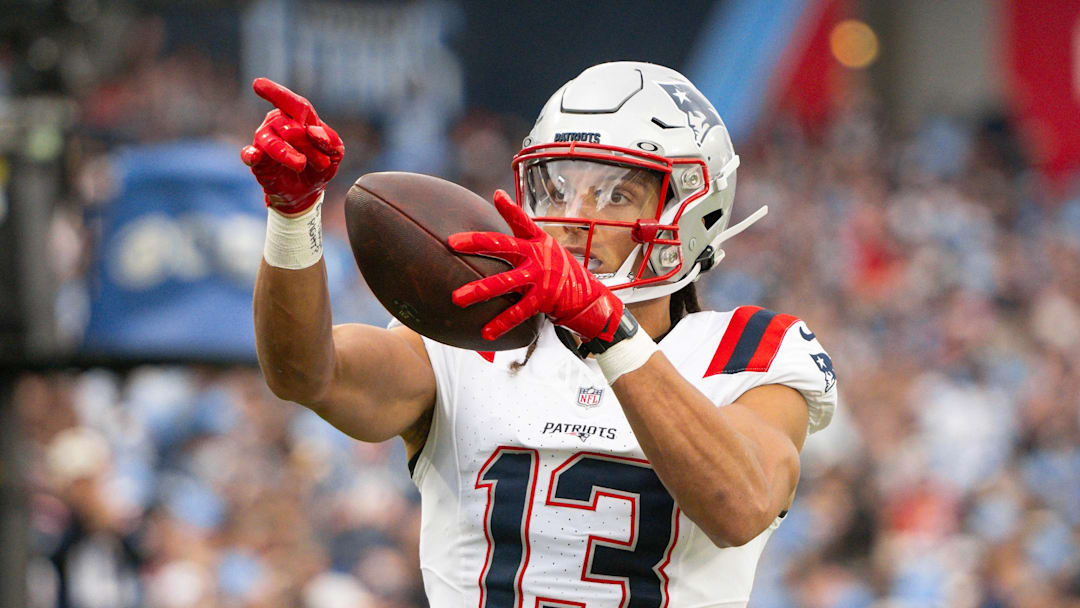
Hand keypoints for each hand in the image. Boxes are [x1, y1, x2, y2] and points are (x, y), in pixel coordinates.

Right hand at [241, 78, 343, 214]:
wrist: (308, 191)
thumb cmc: (319, 166)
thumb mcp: (334, 155)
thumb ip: (330, 142)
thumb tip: (314, 132)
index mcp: (299, 118)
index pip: (292, 104)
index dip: (276, 93)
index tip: (257, 84)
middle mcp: (278, 125)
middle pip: (287, 125)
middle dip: (305, 143)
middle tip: (321, 162)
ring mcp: (266, 141)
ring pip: (270, 140)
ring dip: (286, 152)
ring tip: (300, 164)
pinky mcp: (257, 160)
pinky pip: (249, 154)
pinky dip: (251, 154)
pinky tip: (254, 156)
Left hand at [449, 190, 623, 341]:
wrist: (588, 297)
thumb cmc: (559, 269)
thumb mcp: (544, 247)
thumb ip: (521, 231)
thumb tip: (498, 198)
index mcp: (537, 241)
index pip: (522, 221)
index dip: (510, 208)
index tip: (497, 196)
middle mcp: (538, 255)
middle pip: (504, 246)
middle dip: (477, 243)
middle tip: (453, 243)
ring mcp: (540, 278)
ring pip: (504, 282)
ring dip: (479, 290)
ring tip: (457, 298)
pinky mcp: (543, 299)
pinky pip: (518, 312)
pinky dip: (501, 323)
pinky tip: (486, 333)